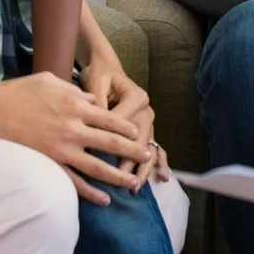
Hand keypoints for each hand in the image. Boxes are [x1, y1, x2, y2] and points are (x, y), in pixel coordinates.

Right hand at [0, 71, 151, 204]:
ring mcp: (62, 149)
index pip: (110, 118)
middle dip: (132, 150)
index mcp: (75, 104)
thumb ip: (75, 90)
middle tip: (146, 156)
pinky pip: (74, 182)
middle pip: (110, 143)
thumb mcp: (51, 80)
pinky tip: (104, 199)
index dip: (127, 127)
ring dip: (118, 176)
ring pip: (98, 167)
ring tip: (133, 183)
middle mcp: (73, 128)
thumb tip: (93, 100)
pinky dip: (91, 193)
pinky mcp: (50, 164)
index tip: (137, 132)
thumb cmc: (20, 92)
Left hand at [79, 58, 168, 188]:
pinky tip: (163, 177)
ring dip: (142, 168)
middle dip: (129, 161)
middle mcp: (146, 110)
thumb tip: (91, 128)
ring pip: (148, 147)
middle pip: (138, 140)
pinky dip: (160, 162)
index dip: (109, 142)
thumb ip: (96, 103)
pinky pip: (156, 146)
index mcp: (136, 97)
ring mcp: (148, 120)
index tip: (97, 158)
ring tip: (135, 186)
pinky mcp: (146, 128)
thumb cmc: (99, 75)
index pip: (122, 125)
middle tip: (120, 180)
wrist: (107, 67)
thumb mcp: (95, 83)